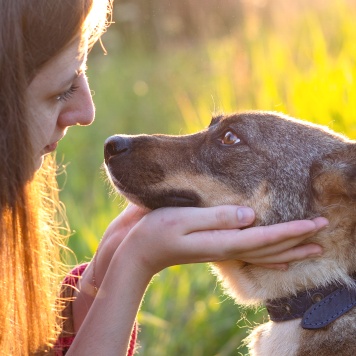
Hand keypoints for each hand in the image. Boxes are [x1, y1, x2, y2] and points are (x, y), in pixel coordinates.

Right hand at [117, 205, 326, 276]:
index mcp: (219, 240)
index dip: (291, 232)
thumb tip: (250, 216)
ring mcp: (219, 248)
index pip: (264, 238)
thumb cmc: (153, 231)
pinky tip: (275, 254)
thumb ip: (215, 217)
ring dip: (288, 248)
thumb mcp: (181, 219)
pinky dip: (267, 254)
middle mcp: (224, 247)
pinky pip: (248, 252)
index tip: (316, 225)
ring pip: (262, 252)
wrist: (135, 250)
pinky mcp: (212, 245)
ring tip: (310, 247)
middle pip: (269, 248)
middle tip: (324, 229)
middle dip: (298, 240)